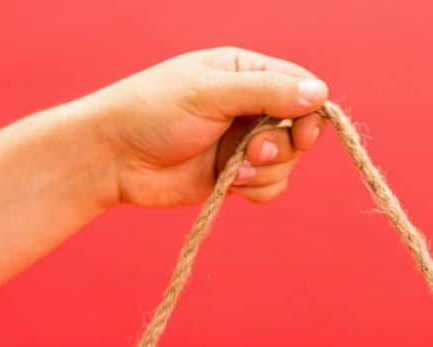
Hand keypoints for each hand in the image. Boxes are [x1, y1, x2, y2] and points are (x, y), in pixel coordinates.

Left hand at [80, 47, 328, 207]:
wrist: (112, 159)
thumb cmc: (152, 112)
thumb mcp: (211, 93)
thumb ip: (267, 91)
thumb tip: (320, 94)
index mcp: (245, 71)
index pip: (301, 86)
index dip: (310, 111)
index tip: (302, 132)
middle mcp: (249, 105)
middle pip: (300, 128)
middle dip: (282, 144)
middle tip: (251, 150)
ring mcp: (242, 143)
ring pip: (287, 162)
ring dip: (266, 170)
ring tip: (232, 169)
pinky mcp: (234, 177)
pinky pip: (270, 187)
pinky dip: (257, 189)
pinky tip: (230, 184)